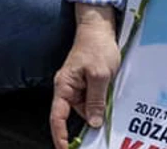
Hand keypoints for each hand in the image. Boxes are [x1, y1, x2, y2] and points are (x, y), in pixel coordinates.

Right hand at [50, 11, 120, 147]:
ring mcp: (77, 86)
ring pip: (85, 108)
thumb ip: (96, 101)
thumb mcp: (100, 76)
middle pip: (73, 114)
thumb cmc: (96, 48)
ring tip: (109, 99)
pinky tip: (109, 100)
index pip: (57, 116)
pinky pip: (91, 100)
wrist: (99, 29)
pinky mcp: (86, 84)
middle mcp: (67, 88)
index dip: (59, 135)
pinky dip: (100, 103)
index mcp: (64, 87)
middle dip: (87, 123)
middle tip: (100, 132)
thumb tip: (93, 122)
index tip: (64, 148)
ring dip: (97, 110)